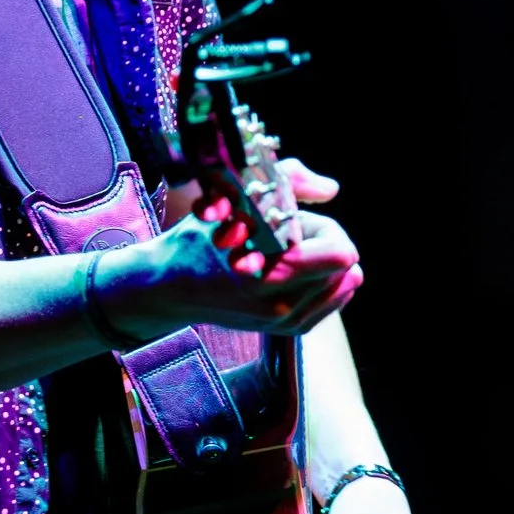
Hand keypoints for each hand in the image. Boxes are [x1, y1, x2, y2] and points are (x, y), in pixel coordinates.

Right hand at [97, 208, 361, 338]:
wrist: (169, 288)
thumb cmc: (198, 242)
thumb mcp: (233, 199)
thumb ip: (288, 182)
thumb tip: (332, 189)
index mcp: (270, 275)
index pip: (340, 252)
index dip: (323, 227)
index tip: (295, 221)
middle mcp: (282, 306)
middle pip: (343, 265)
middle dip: (322, 242)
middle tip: (288, 234)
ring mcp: (286, 323)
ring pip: (341, 284)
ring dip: (323, 262)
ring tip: (286, 252)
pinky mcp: (287, 331)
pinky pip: (331, 302)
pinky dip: (324, 281)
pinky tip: (300, 268)